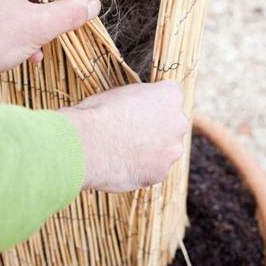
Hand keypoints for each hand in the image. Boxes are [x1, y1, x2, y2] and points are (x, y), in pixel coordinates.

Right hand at [60, 81, 187, 191]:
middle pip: (172, 124)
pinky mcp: (161, 173)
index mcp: (170, 95)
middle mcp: (178, 122)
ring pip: (165, 149)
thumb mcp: (120, 92)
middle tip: (130, 131)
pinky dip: (141, 168)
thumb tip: (137, 106)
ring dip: (150, 150)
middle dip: (156, 127)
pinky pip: (154, 169)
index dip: (153, 102)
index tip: (139, 108)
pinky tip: (122, 164)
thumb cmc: (98, 113)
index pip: (171, 95)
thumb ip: (139, 99)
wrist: (87, 145)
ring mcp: (172, 150)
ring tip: (122, 150)